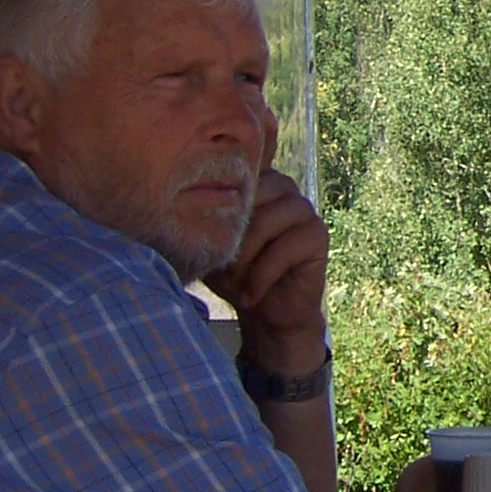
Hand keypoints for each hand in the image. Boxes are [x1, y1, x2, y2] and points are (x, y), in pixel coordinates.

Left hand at [203, 170, 328, 371]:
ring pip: (267, 222)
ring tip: (235, 284)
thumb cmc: (233, 275)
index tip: (209, 244)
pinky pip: (286, 248)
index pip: (234, 178)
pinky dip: (262, 275)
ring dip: (245, 259)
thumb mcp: (208, 245)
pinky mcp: (318, 234)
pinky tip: (251, 294)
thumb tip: (172, 201)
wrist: (266, 313)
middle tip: (221, 269)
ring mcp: (303, 210)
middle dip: (230, 238)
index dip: (218, 210)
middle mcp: (283, 188)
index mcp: (255, 183)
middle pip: (250, 197)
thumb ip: (199, 218)